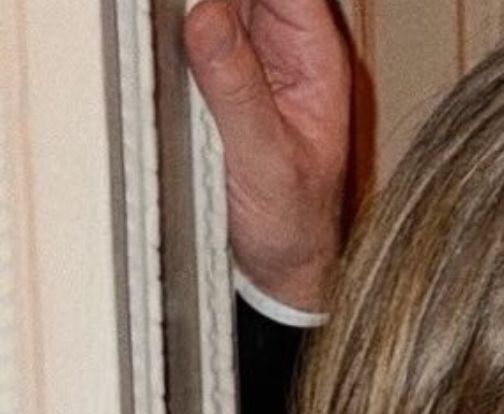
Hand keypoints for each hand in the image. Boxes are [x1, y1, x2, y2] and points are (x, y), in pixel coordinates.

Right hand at [185, 0, 350, 311]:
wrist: (280, 267)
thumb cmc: (292, 224)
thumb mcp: (264, 160)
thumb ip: (237, 90)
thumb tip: (207, 17)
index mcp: (315, 59)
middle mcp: (285, 50)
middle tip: (169, 16)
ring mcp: (248, 60)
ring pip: (215, 4)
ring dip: (185, 9)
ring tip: (160, 27)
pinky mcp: (214, 77)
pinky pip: (191, 33)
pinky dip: (171, 29)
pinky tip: (157, 37)